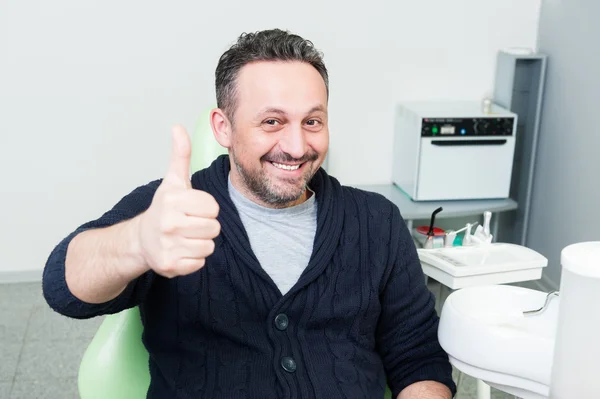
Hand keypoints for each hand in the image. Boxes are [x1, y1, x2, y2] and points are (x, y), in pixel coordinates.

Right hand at [137, 125, 220, 277]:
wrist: (141, 239)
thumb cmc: (164, 208)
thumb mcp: (173, 181)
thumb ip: (180, 155)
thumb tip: (177, 127)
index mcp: (173, 200)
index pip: (213, 208)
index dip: (206, 208)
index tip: (191, 208)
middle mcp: (168, 223)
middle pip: (214, 228)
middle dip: (205, 226)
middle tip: (189, 224)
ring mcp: (168, 246)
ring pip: (209, 246)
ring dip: (200, 243)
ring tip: (185, 236)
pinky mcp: (170, 266)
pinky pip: (200, 263)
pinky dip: (193, 259)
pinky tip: (180, 250)